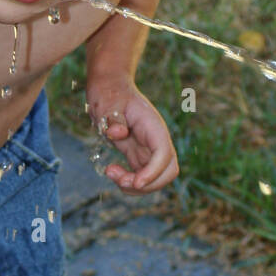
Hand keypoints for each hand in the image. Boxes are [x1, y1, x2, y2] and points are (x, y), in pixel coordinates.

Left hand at [85, 76, 178, 193]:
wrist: (109, 88)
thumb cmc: (109, 93)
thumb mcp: (107, 102)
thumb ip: (113, 118)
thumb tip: (117, 134)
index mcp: (153, 126)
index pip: (164, 155)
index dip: (153, 172)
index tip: (135, 182)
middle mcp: (156, 140)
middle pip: (168, 171)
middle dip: (148, 184)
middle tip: (121, 180)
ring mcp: (148, 150)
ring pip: (156, 179)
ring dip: (136, 187)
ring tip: (111, 172)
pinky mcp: (139, 156)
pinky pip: (141, 177)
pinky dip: (129, 182)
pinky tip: (112, 171)